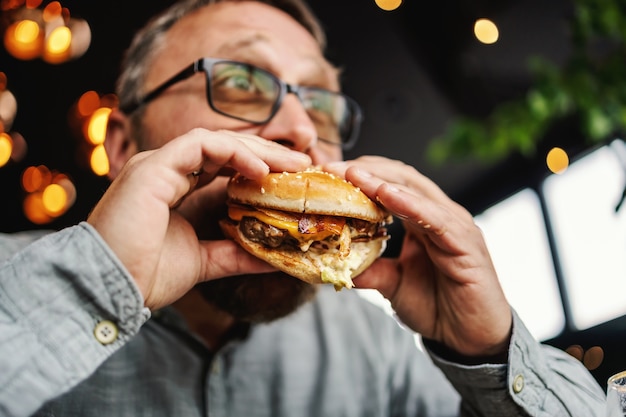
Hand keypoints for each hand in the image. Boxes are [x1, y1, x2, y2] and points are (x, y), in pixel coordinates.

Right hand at [88, 128, 310, 309]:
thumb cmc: (145, 274)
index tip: (290, 179)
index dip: (258, 167)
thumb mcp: (205, 261)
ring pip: (216, 141)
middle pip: (225, 149)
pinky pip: (202, 145)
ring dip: (256, 149)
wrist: (109, 288)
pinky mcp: (153, 167)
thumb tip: (276, 257)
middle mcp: (166, 170)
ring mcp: (158, 165)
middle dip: (266, 154)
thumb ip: (238, 254)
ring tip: (289, 165)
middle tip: (301, 166)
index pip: (224, 164)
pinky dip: (234, 152)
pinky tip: (259, 170)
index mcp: (175, 187)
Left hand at [323, 157, 511, 357]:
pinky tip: (386, 194)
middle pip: (401, 179)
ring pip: (416, 191)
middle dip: (366, 170)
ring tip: (352, 174)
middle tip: (332, 168)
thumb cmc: (437, 306)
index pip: (390, 184)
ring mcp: (456, 226)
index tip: (326, 174)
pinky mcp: (466, 244)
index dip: (360, 175)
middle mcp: (441, 215)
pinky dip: (410, 204)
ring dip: (381, 181)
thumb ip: (367, 268)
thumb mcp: (391, 284)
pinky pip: (436, 219)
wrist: (469, 338)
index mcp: (423, 219)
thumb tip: (330, 262)